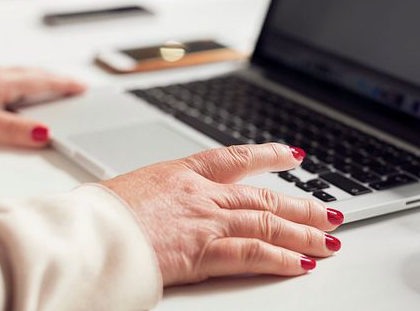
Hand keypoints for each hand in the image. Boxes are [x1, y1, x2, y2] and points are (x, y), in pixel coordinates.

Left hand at [0, 65, 84, 147]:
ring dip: (38, 82)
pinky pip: (4, 82)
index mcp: (0, 80)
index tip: (83, 88)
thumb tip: (44, 134)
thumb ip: (11, 130)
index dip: (65, 85)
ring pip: (18, 77)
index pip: (42, 80)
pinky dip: (19, 87)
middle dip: (56, 81)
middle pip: (33, 75)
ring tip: (51, 90)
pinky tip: (13, 95)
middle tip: (74, 87)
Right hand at [103, 143, 343, 285]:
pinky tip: (302, 263)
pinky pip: (253, 253)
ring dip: (304, 233)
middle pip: (264, 197)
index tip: (292, 155)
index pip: (235, 158)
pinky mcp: (204, 252)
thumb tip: (154, 203)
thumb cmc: (97, 214)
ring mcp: (206, 222)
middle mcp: (202, 194)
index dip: (269, 156)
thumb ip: (154, 196)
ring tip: (330, 239)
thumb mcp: (126, 192)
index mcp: (182, 173)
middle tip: (330, 210)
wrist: (88, 232)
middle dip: (302, 205)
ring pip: (268, 222)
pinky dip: (281, 258)